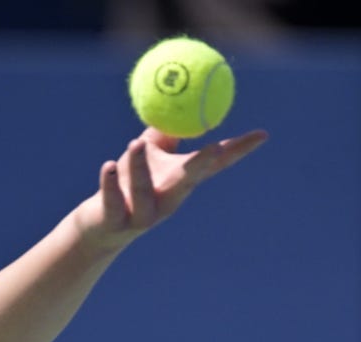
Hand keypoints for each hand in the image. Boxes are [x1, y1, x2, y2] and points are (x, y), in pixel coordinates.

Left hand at [74, 127, 268, 252]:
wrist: (99, 225)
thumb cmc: (127, 183)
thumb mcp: (149, 153)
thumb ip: (165, 129)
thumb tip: (181, 96)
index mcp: (179, 182)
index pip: (213, 166)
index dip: (237, 152)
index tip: (261, 135)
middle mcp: (167, 201)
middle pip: (188, 182)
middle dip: (203, 165)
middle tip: (216, 146)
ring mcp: (143, 215)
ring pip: (145, 193)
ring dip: (140, 167)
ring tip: (135, 142)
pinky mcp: (116, 223)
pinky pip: (113, 202)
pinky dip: (110, 183)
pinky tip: (109, 166)